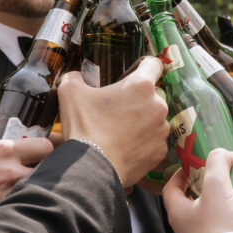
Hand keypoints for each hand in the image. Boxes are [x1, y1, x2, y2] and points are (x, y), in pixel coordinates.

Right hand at [0, 105, 53, 232]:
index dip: (46, 149)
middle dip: (47, 169)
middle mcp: (12, 172)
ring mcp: (10, 195)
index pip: (44, 146)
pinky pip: (26, 207)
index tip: (41, 153)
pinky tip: (19, 207)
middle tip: (38, 172)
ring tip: (29, 189)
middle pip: (49, 169)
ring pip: (40, 189)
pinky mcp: (5, 213)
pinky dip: (26, 205)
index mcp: (3, 151)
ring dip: (37, 187)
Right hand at [58, 56, 168, 186]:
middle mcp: (158, 105)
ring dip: (142, 121)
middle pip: (152, 94)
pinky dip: (143, 142)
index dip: (143, 66)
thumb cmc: (84, 128)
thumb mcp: (70, 93)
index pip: (153, 64)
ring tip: (120, 131)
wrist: (93, 168)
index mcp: (141, 86)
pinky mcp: (160, 151)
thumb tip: (76, 77)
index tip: (135, 73)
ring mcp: (161, 130)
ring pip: (154, 119)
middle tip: (117, 110)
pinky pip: (154, 141)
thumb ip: (75, 78)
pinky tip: (126, 146)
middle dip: (138, 99)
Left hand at [163, 149, 232, 232]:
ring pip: (212, 219)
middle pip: (192, 204)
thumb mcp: (217, 185)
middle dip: (205, 190)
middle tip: (218, 179)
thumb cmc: (219, 224)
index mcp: (179, 213)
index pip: (170, 189)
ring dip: (224, 207)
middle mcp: (187, 230)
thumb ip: (218, 163)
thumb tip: (224, 153)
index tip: (190, 166)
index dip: (178, 175)